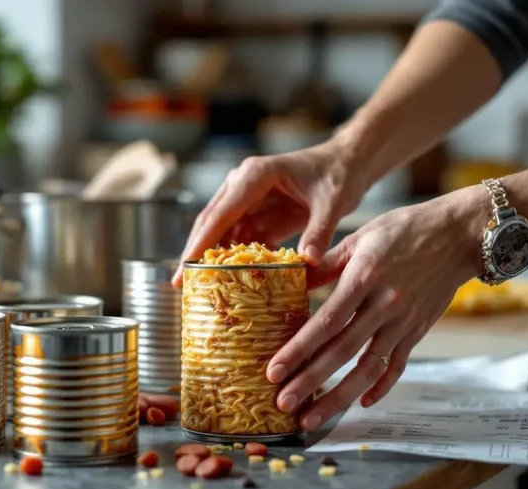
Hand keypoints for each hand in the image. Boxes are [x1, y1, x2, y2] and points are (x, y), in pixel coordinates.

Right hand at [171, 139, 370, 285]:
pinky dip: (234, 258)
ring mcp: (249, 200)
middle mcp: (244, 184)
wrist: (347, 164)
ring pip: (222, 232)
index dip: (202, 239)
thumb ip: (319, 231)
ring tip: (199, 286)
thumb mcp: (332, 203)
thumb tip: (307, 261)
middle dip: (195, 251)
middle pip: (212, 221)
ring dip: (212, 257)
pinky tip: (229, 280)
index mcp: (256, 175)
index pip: (222, 212)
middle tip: (180, 282)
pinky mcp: (258, 214)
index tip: (186, 264)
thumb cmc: (338, 175)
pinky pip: (240, 239)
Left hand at [268, 197, 481, 429]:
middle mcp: (384, 305)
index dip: (298, 349)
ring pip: (368, 367)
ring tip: (312, 417)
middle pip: (342, 351)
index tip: (274, 371)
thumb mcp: (361, 237)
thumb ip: (327, 262)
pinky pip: (398, 365)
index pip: (326, 321)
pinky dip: (381, 386)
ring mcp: (404, 321)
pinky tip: (361, 402)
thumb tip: (295, 276)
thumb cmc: (404, 229)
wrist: (460, 234)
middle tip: (282, 403)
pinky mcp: (418, 330)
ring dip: (339, 396)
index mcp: (364, 278)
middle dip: (310, 381)